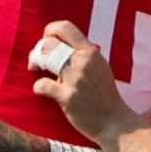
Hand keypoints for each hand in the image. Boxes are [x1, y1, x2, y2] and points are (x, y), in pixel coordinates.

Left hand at [31, 20, 134, 141]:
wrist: (115, 123)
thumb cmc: (105, 96)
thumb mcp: (100, 68)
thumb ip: (84, 55)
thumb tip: (64, 46)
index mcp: (91, 52)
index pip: (66, 27)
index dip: (50, 30)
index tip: (45, 40)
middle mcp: (84, 62)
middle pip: (50, 42)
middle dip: (37, 49)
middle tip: (36, 60)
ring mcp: (76, 79)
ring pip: (45, 59)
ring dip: (35, 63)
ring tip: (35, 69)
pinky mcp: (68, 97)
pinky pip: (43, 85)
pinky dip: (38, 87)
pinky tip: (41, 90)